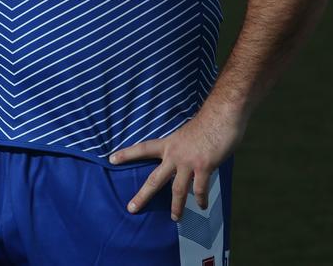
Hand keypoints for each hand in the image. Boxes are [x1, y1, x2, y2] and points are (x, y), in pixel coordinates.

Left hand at [109, 105, 244, 220]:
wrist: (221, 115)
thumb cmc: (207, 121)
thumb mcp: (187, 133)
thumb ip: (183, 147)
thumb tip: (185, 159)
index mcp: (169, 143)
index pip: (143, 148)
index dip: (127, 154)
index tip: (111, 158)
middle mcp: (175, 154)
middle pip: (155, 179)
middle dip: (142, 195)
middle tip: (131, 208)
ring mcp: (188, 162)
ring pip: (177, 191)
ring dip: (176, 207)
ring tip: (175, 218)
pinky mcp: (203, 166)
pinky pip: (200, 189)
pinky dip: (201, 199)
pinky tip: (202, 205)